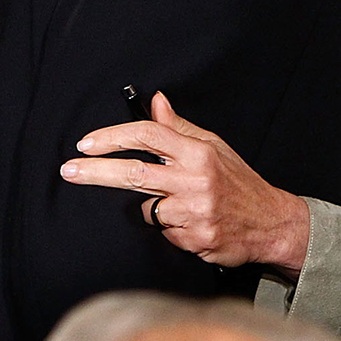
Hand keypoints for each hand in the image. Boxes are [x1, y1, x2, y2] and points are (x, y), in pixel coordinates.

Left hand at [59, 91, 310, 271]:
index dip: (113, 138)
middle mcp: (196, 180)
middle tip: (68, 170)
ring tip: (182, 207)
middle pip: (134, 173)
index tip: (87, 143)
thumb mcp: (213, 148)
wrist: (272, 223)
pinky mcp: (195, 239)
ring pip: (147, 210)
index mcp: (199, 153)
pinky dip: (171, 230)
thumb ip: (179, 128)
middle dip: (96, 171)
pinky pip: (164, 234)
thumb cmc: (238, 182)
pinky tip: (192, 225)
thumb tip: (156, 100)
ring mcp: (195, 212)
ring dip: (154, 209)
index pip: (148, 136)